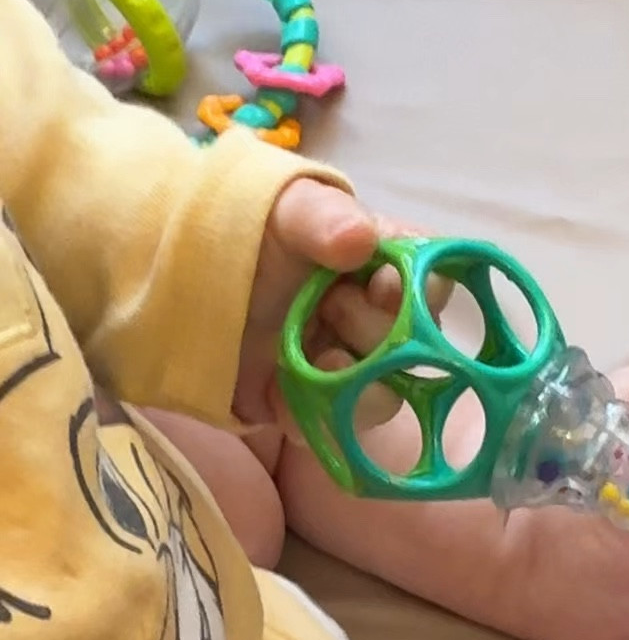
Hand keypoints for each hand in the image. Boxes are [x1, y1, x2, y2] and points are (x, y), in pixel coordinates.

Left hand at [234, 178, 449, 432]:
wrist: (184, 280)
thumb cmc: (249, 233)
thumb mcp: (282, 209)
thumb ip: (320, 218)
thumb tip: (361, 238)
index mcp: (386, 269)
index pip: (433, 284)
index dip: (420, 291)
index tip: (382, 284)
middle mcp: (379, 323)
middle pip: (415, 348)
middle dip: (376, 332)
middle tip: (330, 305)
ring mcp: (349, 369)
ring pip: (383, 398)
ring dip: (357, 385)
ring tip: (322, 363)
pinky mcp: (315, 405)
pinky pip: (329, 430)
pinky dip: (308, 417)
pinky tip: (279, 396)